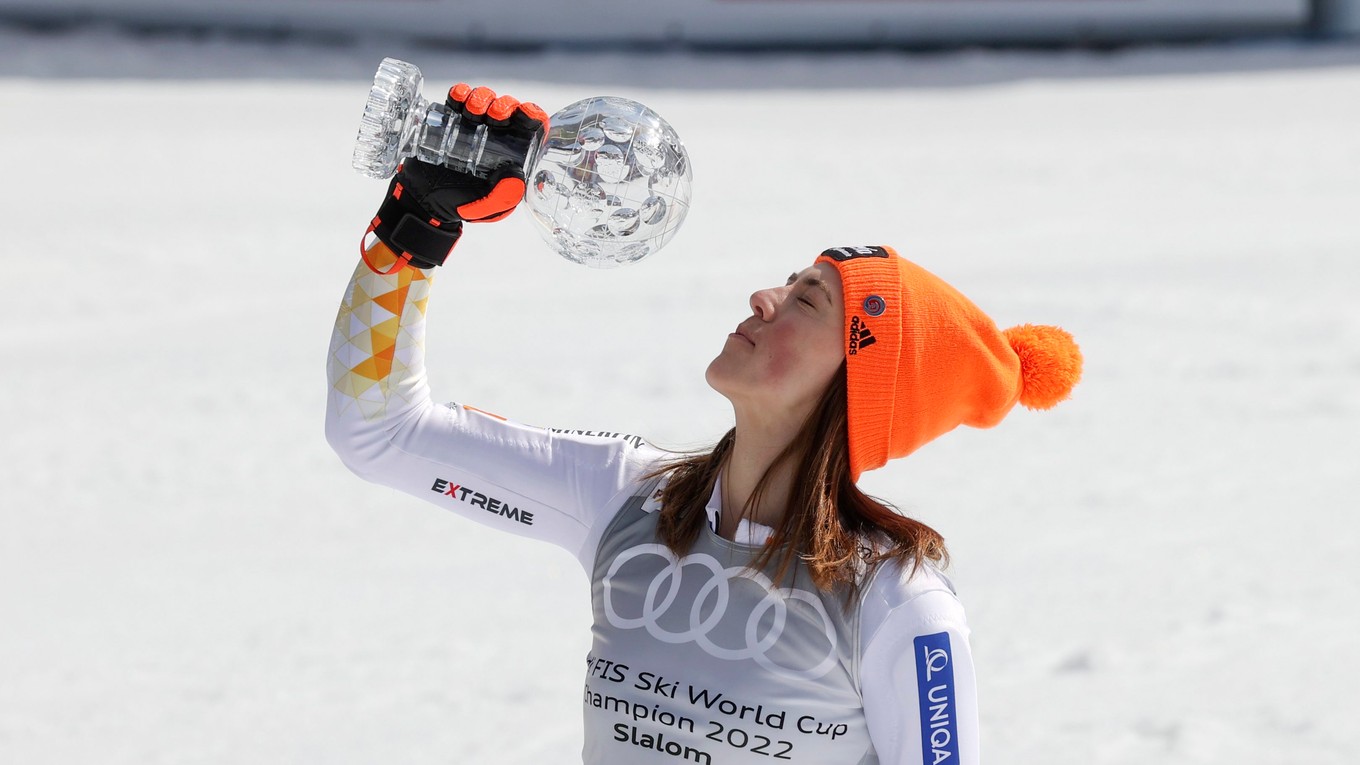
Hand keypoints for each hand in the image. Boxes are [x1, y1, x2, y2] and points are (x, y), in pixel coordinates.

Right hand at [362, 84, 547, 272]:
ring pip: (486, 99)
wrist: (422, 198)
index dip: (532, 115)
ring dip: (482, 98)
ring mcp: (474, 126)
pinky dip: (460, 93)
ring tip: (472, 111)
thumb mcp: (485, 208)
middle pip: (509, 108)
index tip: (524, 114)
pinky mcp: (452, 119)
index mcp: (512, 156)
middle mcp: (496, 137)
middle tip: (494, 117)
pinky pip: (459, 99)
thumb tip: (516, 175)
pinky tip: (457, 100)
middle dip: (504, 105)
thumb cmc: (457, 204)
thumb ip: (502, 197)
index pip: (531, 129)